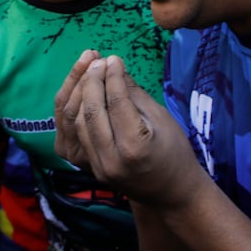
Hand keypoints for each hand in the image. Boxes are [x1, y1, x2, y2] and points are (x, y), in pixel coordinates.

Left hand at [53, 50, 197, 209]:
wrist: (171, 192)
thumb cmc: (174, 151)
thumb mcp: (160, 118)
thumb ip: (133, 93)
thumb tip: (114, 65)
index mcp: (135, 146)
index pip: (117, 102)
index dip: (113, 76)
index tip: (113, 58)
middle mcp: (112, 159)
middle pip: (91, 111)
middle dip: (91, 81)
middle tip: (97, 60)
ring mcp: (99, 167)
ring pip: (78, 122)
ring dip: (80, 93)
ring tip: (89, 73)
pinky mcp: (92, 169)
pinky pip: (76, 135)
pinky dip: (78, 111)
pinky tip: (84, 93)